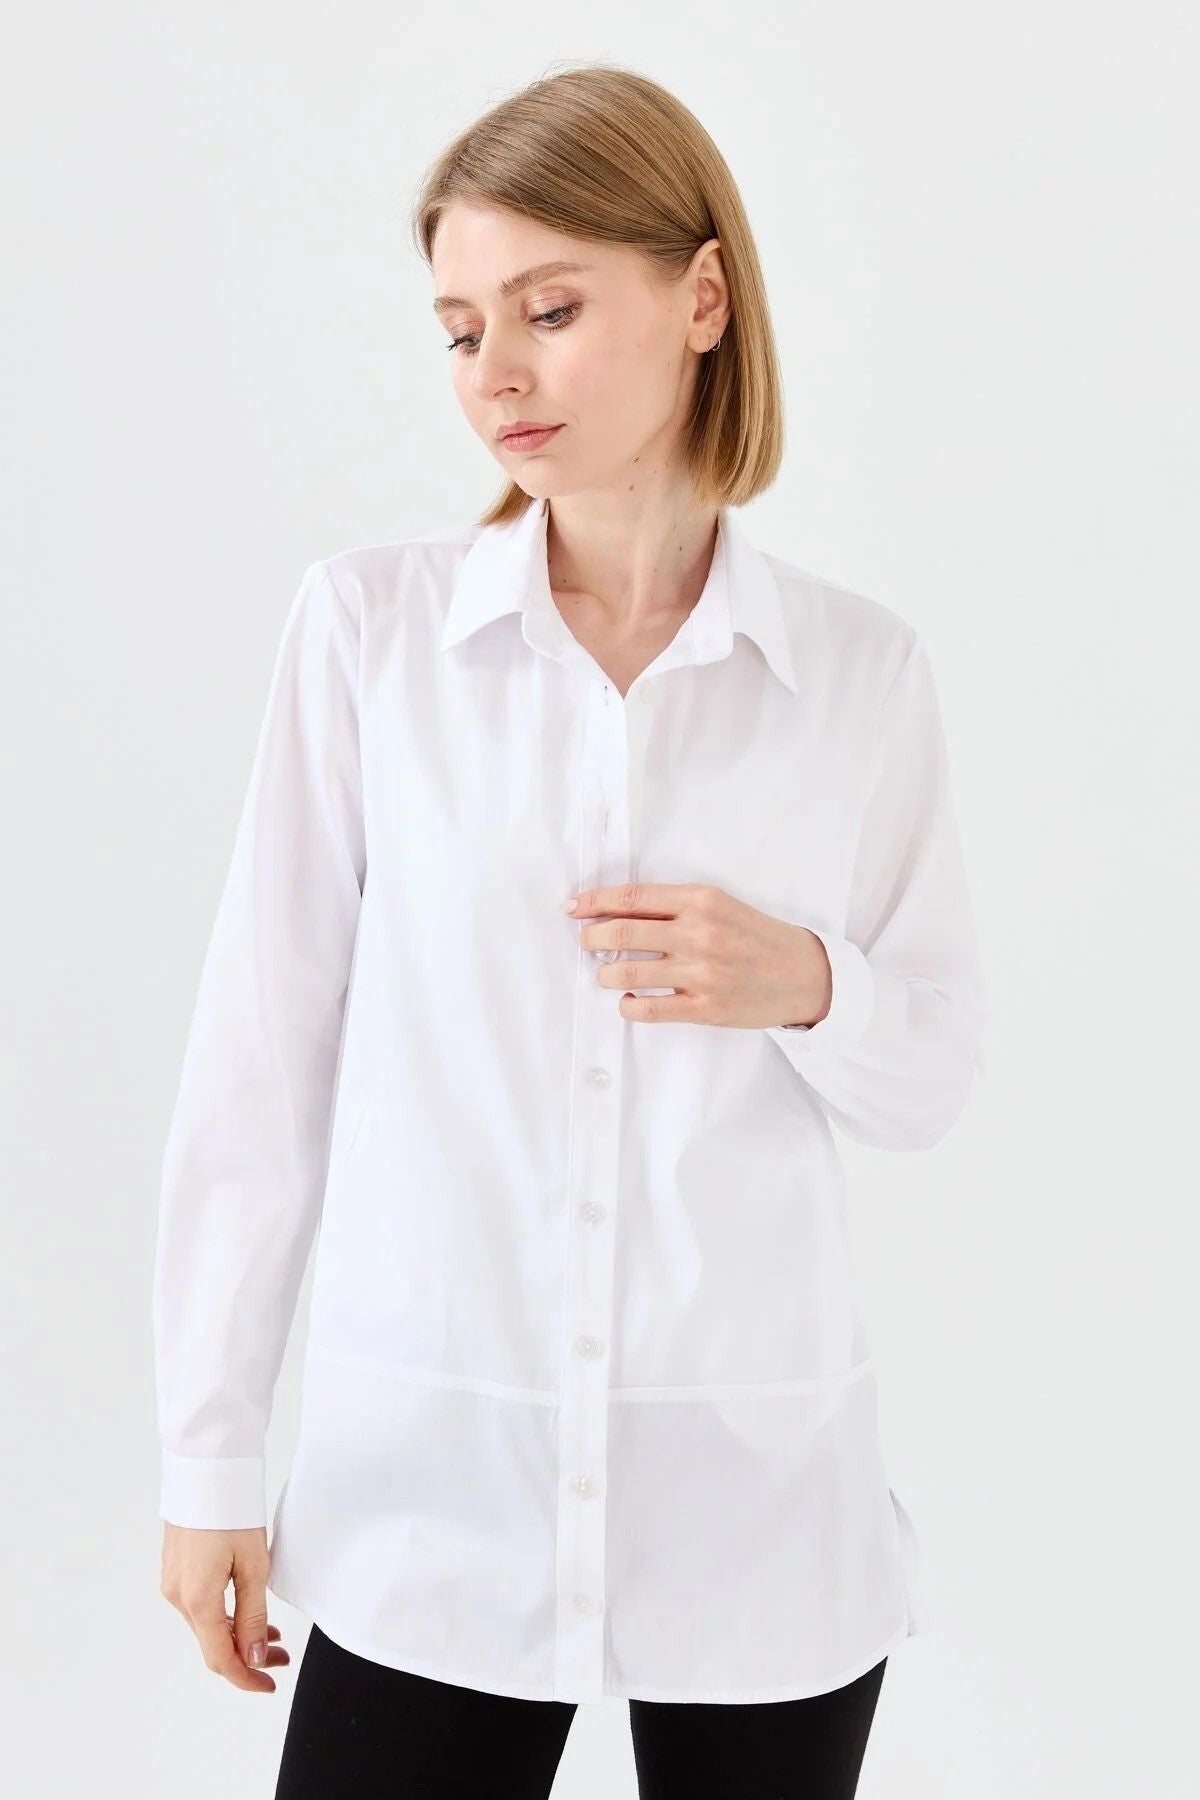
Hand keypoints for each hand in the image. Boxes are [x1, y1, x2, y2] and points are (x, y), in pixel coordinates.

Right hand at [160, 1522, 290, 1691]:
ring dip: (237, 1636)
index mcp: (197, 1600)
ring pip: (206, 1626)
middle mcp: (178, 1596)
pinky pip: (199, 1606)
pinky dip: (223, 1617)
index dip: (246, 1678)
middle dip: (247, 1657)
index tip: (270, 1685)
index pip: (220, 1658)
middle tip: (282, 1659)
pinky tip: (246, 1613)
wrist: (206, 1469)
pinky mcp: (176, 1569)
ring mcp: (173, 1582)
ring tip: (273, 1636)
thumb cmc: (232, 1511)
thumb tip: (255, 1657)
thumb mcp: (253, 1565)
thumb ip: (253, 1616)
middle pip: (212, 1644)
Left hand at [566, 881, 830, 1027]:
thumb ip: (675, 907)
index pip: (632, 897)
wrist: (803, 974)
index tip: (573, 907)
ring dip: (604, 974)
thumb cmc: (756, 937)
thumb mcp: (721, 906)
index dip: (594, 901)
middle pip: (621, 932)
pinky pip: (647, 1009)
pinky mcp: (706, 1009)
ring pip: (627, 972)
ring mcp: (702, 973)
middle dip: (591, 937)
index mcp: (701, 900)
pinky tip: (629, 999)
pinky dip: (627, 1004)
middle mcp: (699, 933)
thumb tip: (616, 912)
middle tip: (584, 941)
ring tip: (606, 973)